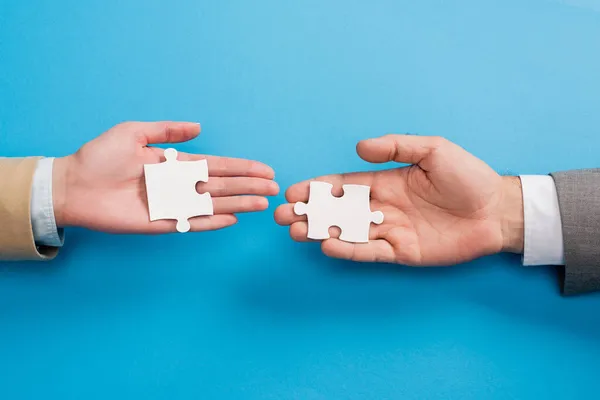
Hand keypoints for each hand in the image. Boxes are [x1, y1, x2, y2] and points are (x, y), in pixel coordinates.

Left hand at [53, 121, 278, 232]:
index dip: (241, 168)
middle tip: (273, 188)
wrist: (73, 185)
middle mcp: (178, 185)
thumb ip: (166, 131)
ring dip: (239, 204)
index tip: (264, 170)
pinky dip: (212, 222)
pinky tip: (232, 219)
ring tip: (263, 204)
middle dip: (248, 186)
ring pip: (213, 204)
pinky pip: (192, 223)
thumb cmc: (99, 157)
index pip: (216, 165)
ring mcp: (172, 204)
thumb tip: (198, 128)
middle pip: (222, 186)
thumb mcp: (133, 133)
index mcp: (174, 164)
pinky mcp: (161, 223)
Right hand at [275, 135, 523, 265]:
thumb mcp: (432, 150)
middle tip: (281, 215)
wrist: (496, 209)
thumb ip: (396, 147)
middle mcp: (382, 207)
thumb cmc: (467, 176)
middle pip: (337, 212)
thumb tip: (359, 147)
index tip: (293, 190)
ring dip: (320, 232)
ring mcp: (390, 231)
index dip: (317, 188)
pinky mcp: (402, 252)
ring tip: (295, 232)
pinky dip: (348, 250)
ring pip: (347, 233)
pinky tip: (328, 245)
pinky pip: (370, 252)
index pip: (342, 186)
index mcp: (385, 182)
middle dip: (309, 213)